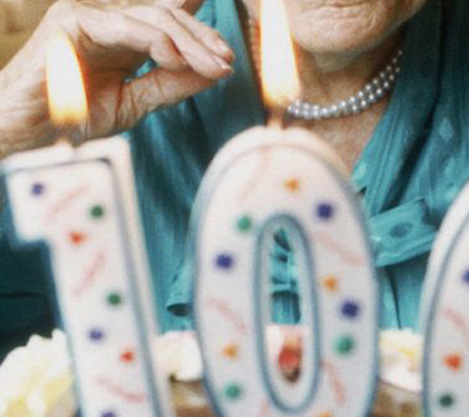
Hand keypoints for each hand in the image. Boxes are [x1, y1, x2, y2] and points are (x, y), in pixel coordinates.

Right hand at [0, 0, 233, 153]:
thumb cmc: (72, 119)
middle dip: (203, 38)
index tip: (228, 52)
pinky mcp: (73, 21)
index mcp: (124, 40)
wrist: (28, 135)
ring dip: (190, 42)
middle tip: (227, 62)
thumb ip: (170, 85)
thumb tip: (212, 72)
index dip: (199, 28)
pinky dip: (158, 42)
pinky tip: (178, 61)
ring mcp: (90, 17)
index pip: (168, 21)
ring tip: (214, 65)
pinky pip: (126, 27)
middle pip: (168, 16)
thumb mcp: (135, 103)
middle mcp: (109, 23)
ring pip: (154, 17)